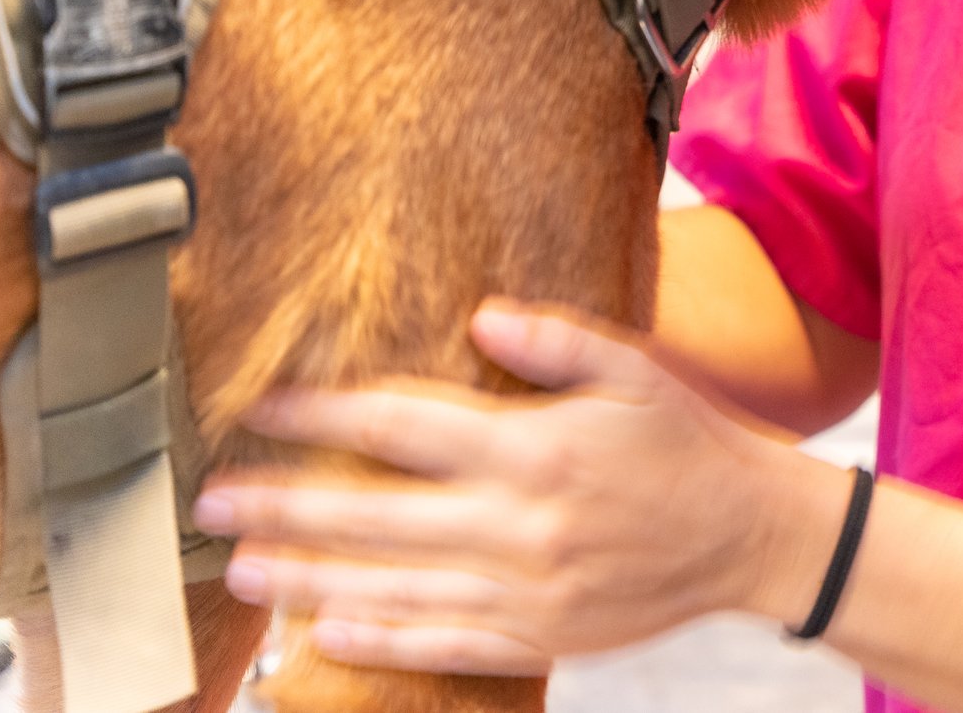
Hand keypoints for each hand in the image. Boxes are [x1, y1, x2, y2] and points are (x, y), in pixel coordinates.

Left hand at [192, 301, 841, 673]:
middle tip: (211, 503)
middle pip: (372, 514)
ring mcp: (524, 590)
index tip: (261, 407)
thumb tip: (482, 317)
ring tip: (245, 570)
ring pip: (391, 588)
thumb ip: (557, 342)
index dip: (322, 413)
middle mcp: (518, 523)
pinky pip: (442, 645)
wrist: (751, 536)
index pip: (401, 425)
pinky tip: (326, 632)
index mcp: (533, 447)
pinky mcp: (539, 636)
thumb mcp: (636, 370)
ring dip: (308, 579)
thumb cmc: (689, 441)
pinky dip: (379, 641)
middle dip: (283, 505)